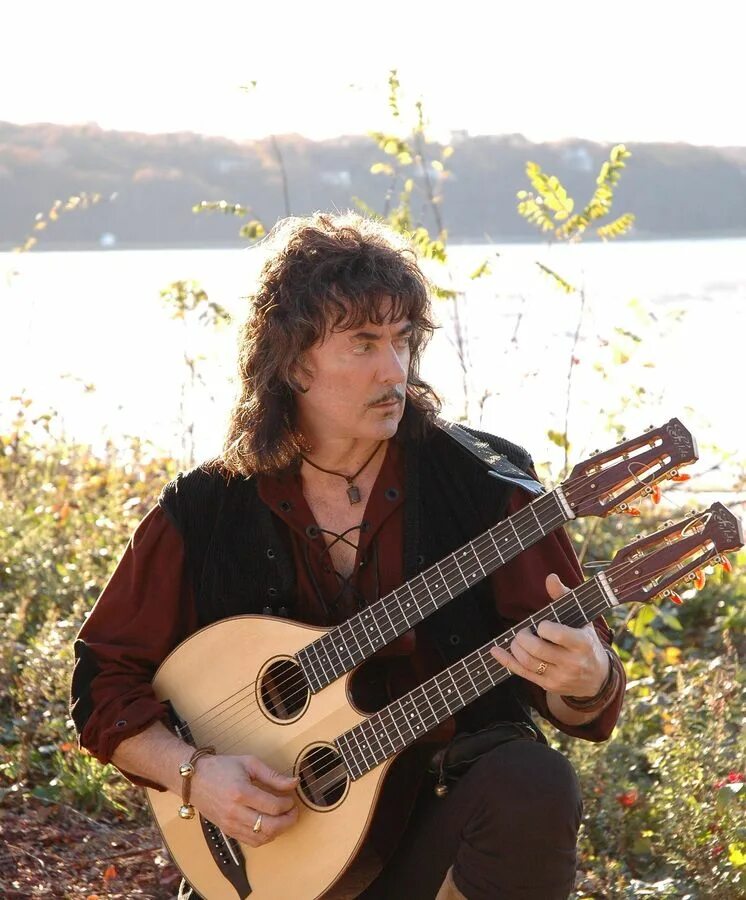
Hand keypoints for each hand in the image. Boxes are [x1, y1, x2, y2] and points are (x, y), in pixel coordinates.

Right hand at [190, 753, 299, 846]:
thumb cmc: (221, 767)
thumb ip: (273, 776)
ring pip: (262, 838)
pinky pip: (251, 842)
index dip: (288, 804)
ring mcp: (230, 825)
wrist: (194, 780)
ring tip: (284, 818)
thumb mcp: (249, 763)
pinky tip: (270, 824)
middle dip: (288, 821)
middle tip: (294, 811)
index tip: (292, 798)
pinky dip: (266, 836)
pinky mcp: (227, 831)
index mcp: (241, 793)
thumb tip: (294, 783)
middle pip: (270, 827)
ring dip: (278, 831)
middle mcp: (235, 812)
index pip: (273, 806)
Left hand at [490, 573, 609, 697]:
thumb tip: (550, 578)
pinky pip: (523, 674)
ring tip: (517, 639)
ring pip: (529, 663)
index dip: (543, 627)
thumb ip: (564, 597)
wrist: (597, 678)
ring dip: (515, 648)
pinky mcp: (549, 685)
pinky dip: (507, 661)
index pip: (557, 635)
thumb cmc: (585, 641)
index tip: (541, 624)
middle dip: (523, 637)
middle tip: (523, 631)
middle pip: (538, 650)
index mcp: (582, 644)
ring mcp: (560, 677)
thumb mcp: (581, 619)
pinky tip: (495, 651)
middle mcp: (572, 663)